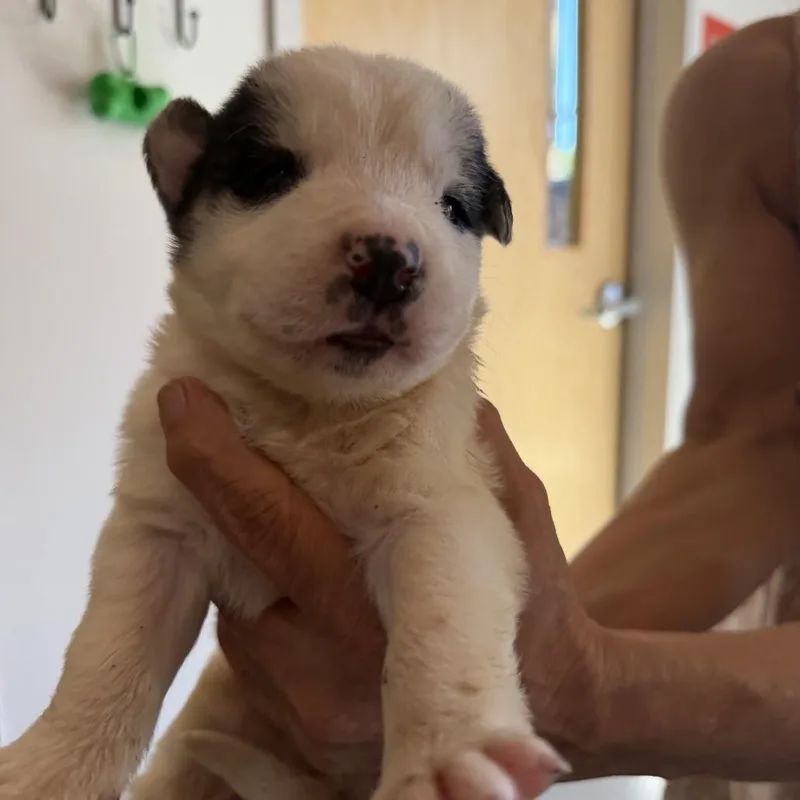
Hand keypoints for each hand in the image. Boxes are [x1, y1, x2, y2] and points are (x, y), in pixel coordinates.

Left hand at [158, 378, 597, 787]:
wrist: (543, 708)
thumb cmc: (533, 603)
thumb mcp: (518, 514)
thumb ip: (470, 448)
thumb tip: (421, 378)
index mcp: (388, 610)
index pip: (273, 523)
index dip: (219, 460)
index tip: (183, 402)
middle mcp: (335, 673)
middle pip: (235, 565)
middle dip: (209, 487)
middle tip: (193, 420)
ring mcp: (309, 712)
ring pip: (234, 610)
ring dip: (244, 558)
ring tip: (294, 527)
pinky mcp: (296, 732)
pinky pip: (248, 650)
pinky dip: (261, 607)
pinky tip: (303, 590)